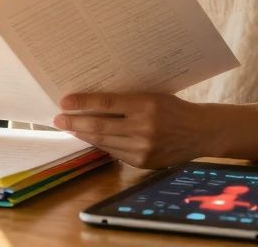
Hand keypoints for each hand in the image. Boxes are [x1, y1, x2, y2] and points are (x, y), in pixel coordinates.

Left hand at [54, 93, 211, 168]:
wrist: (200, 132)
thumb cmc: (174, 108)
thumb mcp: (152, 95)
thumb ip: (127, 99)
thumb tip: (94, 101)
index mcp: (145, 105)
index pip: (106, 103)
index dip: (82, 103)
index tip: (64, 101)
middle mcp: (143, 127)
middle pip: (99, 125)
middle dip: (74, 122)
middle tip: (58, 118)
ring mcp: (142, 148)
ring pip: (103, 141)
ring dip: (83, 135)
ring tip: (70, 128)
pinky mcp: (142, 162)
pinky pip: (114, 152)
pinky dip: (101, 144)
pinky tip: (91, 138)